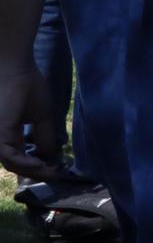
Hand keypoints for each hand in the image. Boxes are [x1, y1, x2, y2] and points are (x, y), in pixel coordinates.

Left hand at [0, 66, 62, 181]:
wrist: (15, 68)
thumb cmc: (28, 85)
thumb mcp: (41, 115)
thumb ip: (44, 136)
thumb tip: (50, 156)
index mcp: (8, 134)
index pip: (19, 157)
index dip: (37, 166)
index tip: (57, 169)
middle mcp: (0, 138)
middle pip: (15, 164)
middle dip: (36, 172)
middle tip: (56, 174)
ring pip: (11, 163)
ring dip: (32, 170)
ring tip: (51, 170)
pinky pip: (9, 156)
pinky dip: (26, 163)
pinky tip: (41, 164)